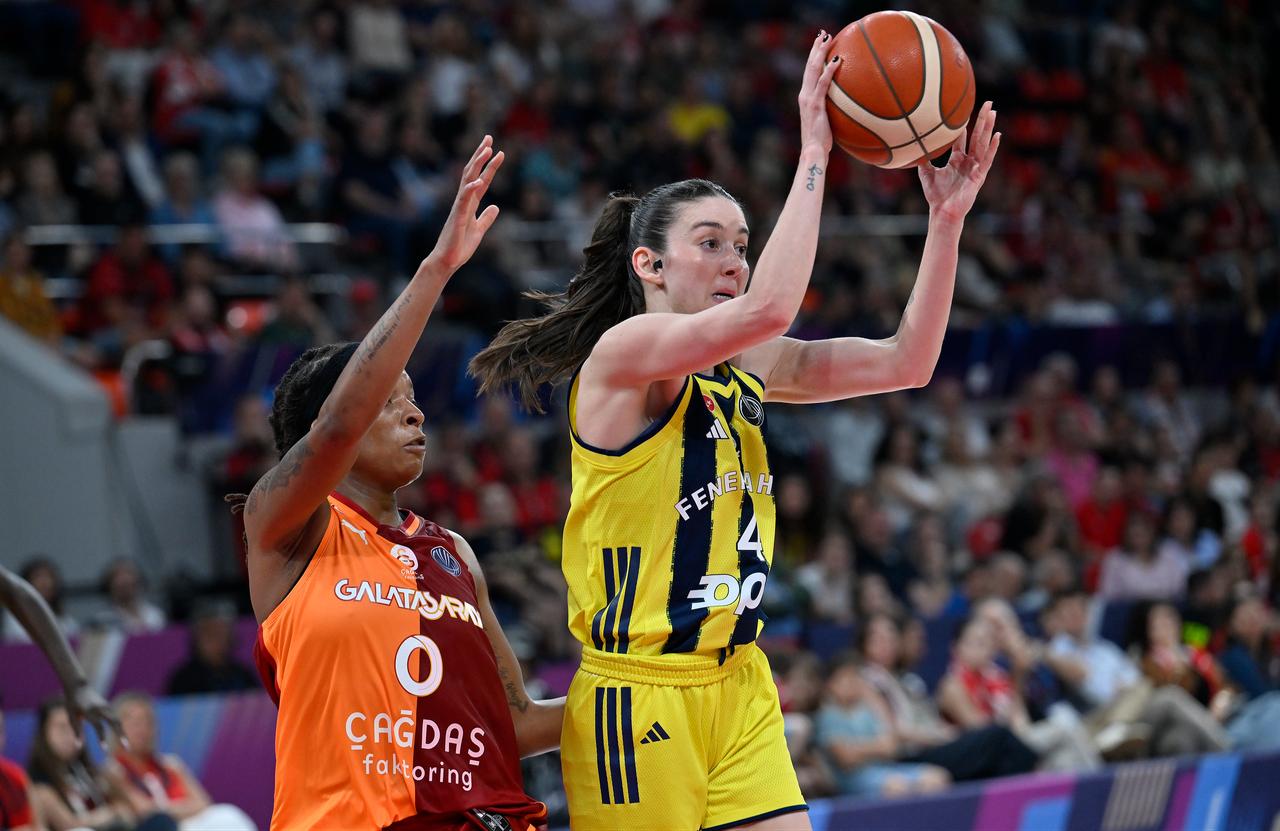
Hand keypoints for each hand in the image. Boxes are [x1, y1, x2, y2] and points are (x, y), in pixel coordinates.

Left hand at [67, 683, 122, 745]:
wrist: (79, 687)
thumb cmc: (72, 704)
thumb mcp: (71, 717)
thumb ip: (76, 731)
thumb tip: (79, 747)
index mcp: (90, 711)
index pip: (98, 726)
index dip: (101, 738)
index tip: (104, 750)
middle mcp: (101, 709)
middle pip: (115, 722)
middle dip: (121, 735)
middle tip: (127, 748)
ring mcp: (107, 707)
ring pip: (118, 721)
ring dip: (122, 733)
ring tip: (126, 747)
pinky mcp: (109, 708)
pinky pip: (116, 720)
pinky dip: (120, 729)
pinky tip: (122, 738)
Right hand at [424, 135, 504, 273]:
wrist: (447, 262)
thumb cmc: (459, 247)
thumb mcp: (479, 230)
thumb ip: (487, 218)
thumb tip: (495, 207)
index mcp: (470, 204)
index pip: (481, 180)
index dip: (490, 166)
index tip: (498, 151)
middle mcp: (464, 201)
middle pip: (472, 173)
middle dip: (481, 156)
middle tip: (489, 138)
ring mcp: (460, 207)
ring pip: (468, 181)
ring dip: (477, 165)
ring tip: (487, 150)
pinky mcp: (457, 217)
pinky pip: (464, 200)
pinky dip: (471, 189)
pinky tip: (479, 180)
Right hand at [798, 30, 839, 153]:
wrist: (813, 151)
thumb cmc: (822, 142)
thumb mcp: (826, 123)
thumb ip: (832, 111)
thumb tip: (848, 106)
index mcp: (805, 98)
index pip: (809, 73)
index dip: (813, 57)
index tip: (820, 44)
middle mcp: (804, 95)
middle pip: (808, 66)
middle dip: (815, 48)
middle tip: (823, 34)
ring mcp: (808, 98)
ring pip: (812, 69)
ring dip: (820, 52)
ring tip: (827, 39)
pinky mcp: (815, 104)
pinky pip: (823, 83)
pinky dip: (829, 70)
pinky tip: (837, 60)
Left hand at [918, 100, 1000, 222]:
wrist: (942, 212)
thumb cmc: (936, 196)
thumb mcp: (927, 174)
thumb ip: (924, 160)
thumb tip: (914, 148)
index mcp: (957, 160)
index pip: (961, 139)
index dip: (962, 125)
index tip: (963, 110)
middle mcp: (968, 161)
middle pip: (976, 136)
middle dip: (981, 119)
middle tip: (987, 103)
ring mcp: (975, 167)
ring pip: (983, 143)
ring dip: (988, 127)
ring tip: (993, 112)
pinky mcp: (979, 176)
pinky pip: (987, 159)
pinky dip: (993, 147)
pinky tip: (997, 136)